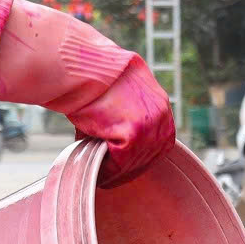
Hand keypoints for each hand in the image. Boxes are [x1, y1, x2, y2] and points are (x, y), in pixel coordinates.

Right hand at [66, 55, 175, 186]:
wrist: (83, 66)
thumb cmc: (94, 80)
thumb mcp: (121, 99)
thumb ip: (125, 120)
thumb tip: (113, 147)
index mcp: (160, 106)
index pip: (157, 144)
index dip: (137, 158)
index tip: (121, 167)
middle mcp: (161, 116)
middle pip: (148, 156)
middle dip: (128, 168)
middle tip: (109, 176)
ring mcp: (150, 125)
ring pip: (134, 162)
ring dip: (116, 172)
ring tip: (99, 174)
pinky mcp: (134, 133)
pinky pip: (121, 162)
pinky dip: (108, 170)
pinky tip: (97, 170)